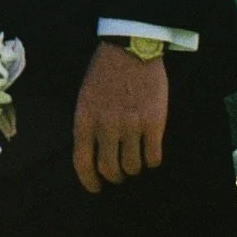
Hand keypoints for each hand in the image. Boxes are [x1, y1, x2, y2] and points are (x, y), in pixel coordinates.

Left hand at [73, 42, 167, 194]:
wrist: (131, 48)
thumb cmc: (104, 72)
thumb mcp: (85, 98)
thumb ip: (87, 125)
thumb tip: (93, 153)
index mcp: (84, 120)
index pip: (82, 162)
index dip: (89, 181)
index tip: (96, 188)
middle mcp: (106, 126)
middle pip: (109, 169)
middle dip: (115, 177)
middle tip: (119, 175)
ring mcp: (131, 125)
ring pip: (132, 165)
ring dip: (134, 168)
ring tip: (136, 161)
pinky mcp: (154, 122)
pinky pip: (153, 156)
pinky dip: (152, 160)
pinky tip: (151, 154)